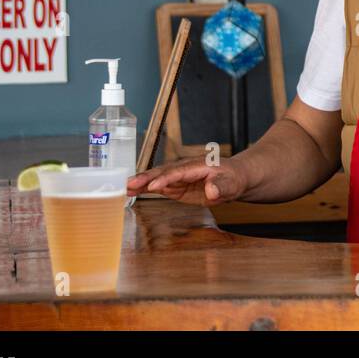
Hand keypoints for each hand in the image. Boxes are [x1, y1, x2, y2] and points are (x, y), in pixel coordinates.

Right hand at [127, 156, 247, 205]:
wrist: (234, 179)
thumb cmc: (233, 179)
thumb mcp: (232, 184)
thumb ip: (221, 187)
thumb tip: (212, 190)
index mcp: (198, 165)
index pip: (179, 172)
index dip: (166, 179)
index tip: (153, 187)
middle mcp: (185, 169)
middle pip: (163, 172)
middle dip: (146, 178)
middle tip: (129, 184)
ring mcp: (179, 177)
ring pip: (157, 178)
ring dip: (141, 183)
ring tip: (124, 188)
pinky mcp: (176, 186)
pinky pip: (158, 186)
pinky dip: (145, 188)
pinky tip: (131, 192)